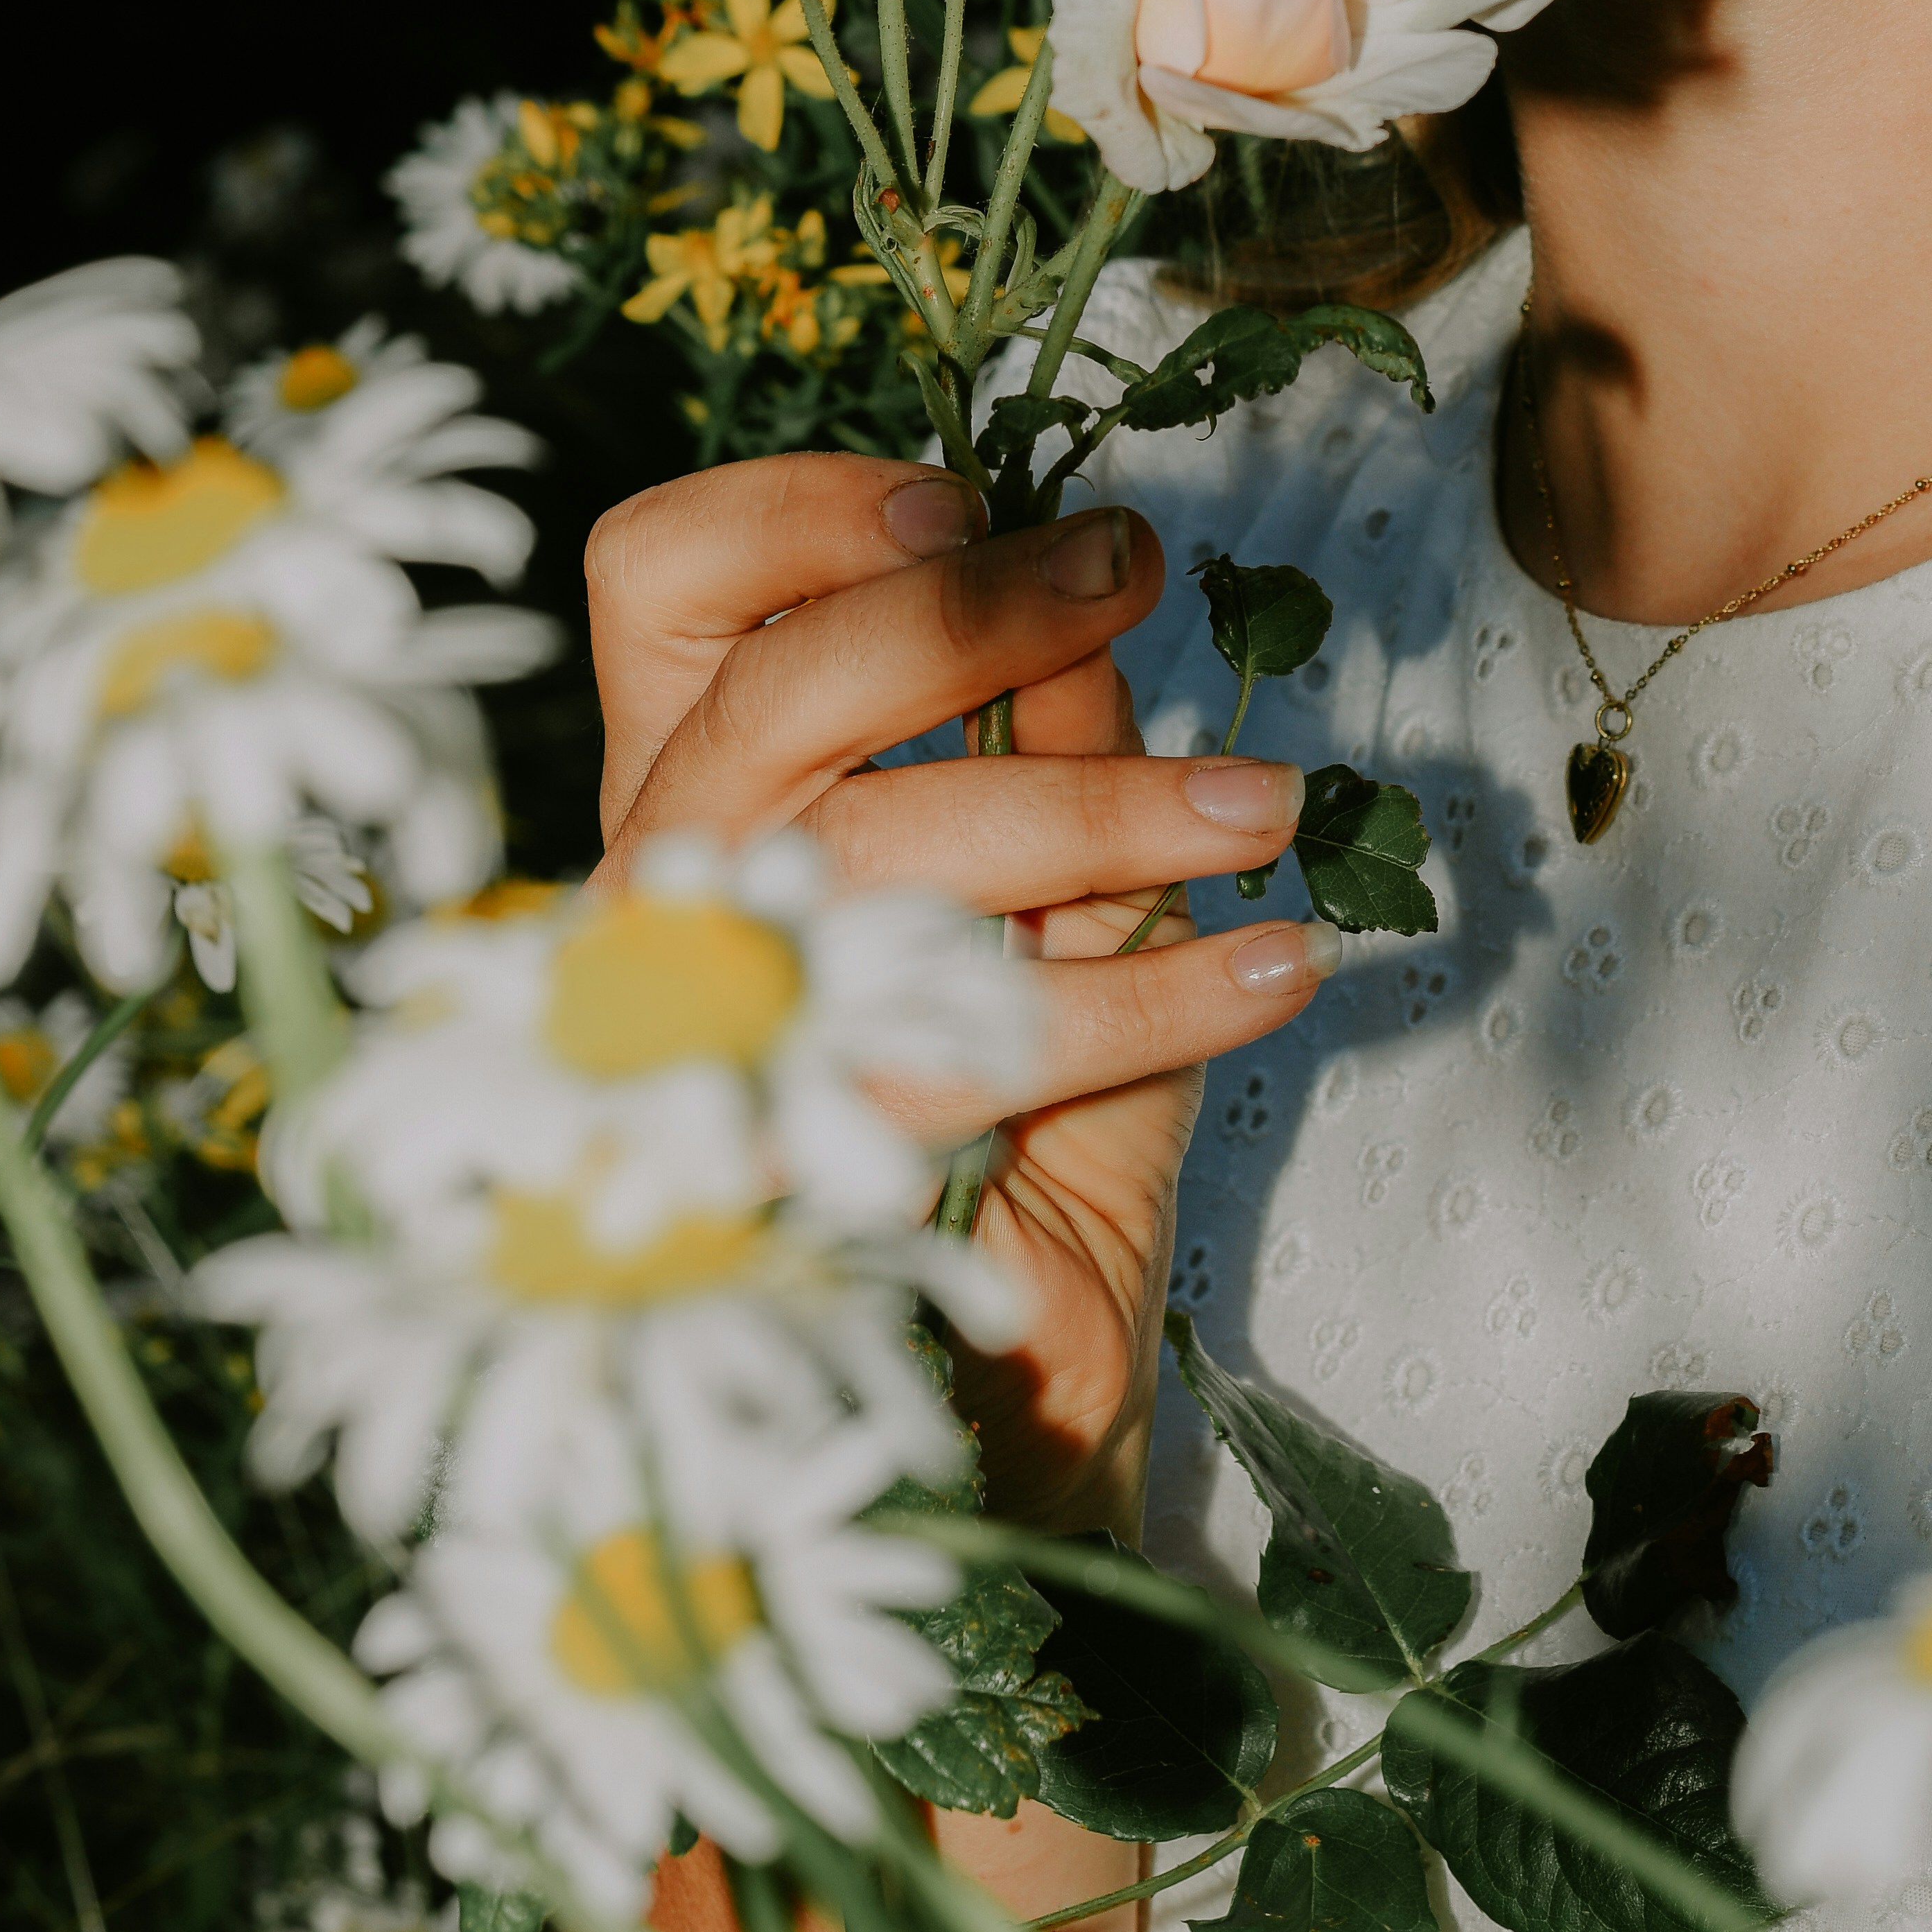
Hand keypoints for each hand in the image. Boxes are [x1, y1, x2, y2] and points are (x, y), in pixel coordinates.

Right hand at [585, 458, 1328, 1530]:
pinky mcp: (786, 1187)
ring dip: (1100, 810)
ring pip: (870, 857)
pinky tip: (1281, 971)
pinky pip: (977, 1041)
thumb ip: (1050, 756)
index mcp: (691, 811)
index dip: (790, 515)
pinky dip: (1158, 991)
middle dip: (964, 615)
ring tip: (1265, 810)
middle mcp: (655, 917)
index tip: (962, 494)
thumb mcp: (1047, 905)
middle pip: (764, 701)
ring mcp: (692, 1055)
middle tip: (1132, 572)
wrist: (989, 1437)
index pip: (650, 589)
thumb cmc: (1007, 1139)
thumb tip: (1095, 612)